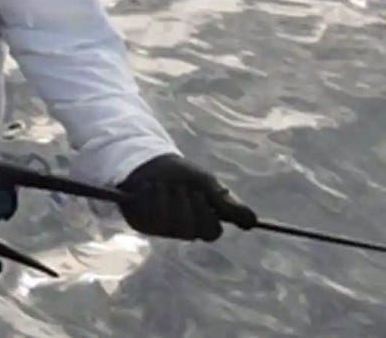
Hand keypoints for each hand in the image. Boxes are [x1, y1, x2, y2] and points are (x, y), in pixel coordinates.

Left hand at [118, 153, 256, 241]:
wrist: (151, 162)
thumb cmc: (182, 175)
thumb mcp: (206, 184)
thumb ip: (227, 203)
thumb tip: (253, 222)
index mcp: (202, 223)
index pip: (211, 232)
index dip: (205, 213)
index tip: (199, 192)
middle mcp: (183, 230)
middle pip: (189, 230)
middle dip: (184, 203)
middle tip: (180, 187)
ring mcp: (161, 229)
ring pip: (167, 223)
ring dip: (165, 196)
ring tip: (163, 183)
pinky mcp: (141, 223)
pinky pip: (148, 216)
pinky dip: (150, 196)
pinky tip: (149, 186)